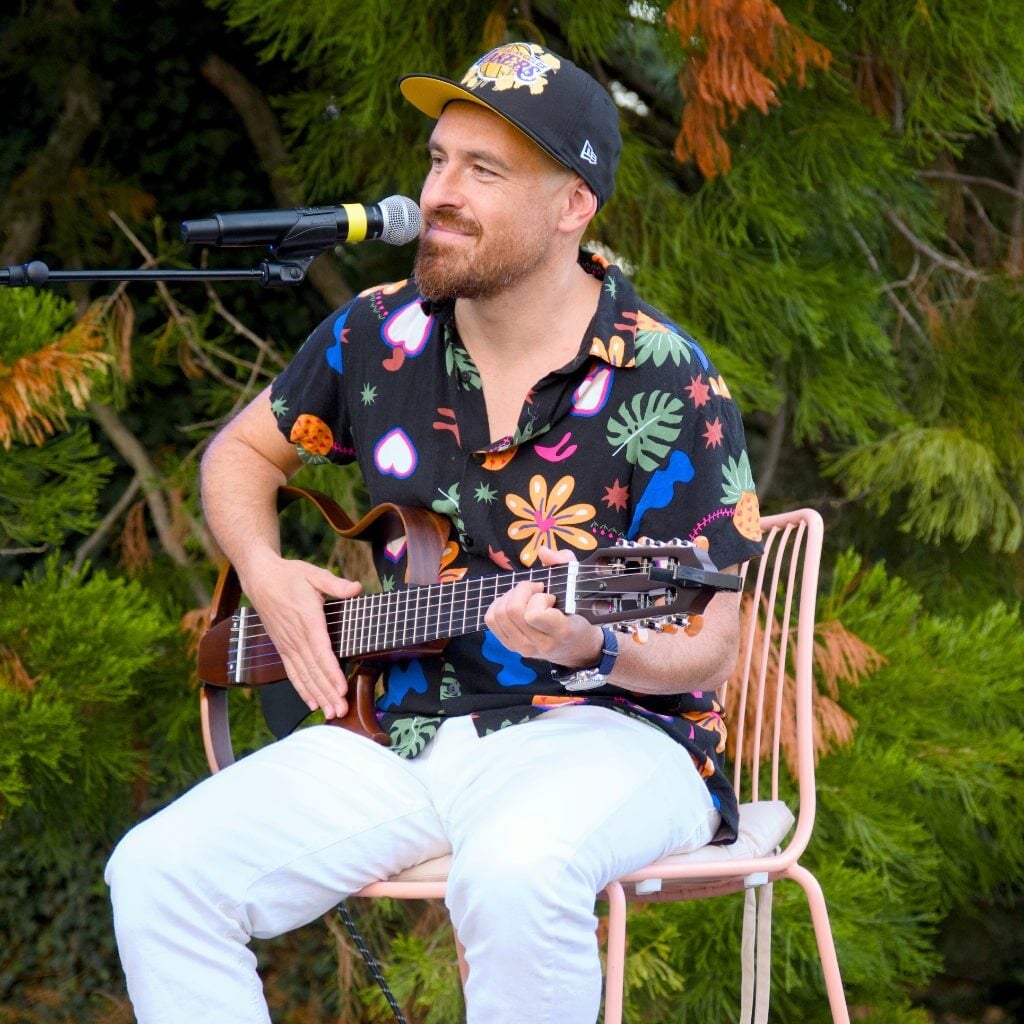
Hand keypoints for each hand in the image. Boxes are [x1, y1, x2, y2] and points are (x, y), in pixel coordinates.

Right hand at [240, 551, 361, 718]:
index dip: (332, 672)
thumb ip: (335, 585)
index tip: (342, 689)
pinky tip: (313, 703)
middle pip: (314, 670)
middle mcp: (296, 637)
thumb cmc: (290, 576)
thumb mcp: (314, 574)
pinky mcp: (282, 648)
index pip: (321, 651)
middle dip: (328, 692)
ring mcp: (287, 645)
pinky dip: (302, 690)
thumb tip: (355, 589)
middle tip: (341, 711)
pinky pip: (292, 673)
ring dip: (318, 696)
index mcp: (307, 619)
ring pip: (303, 676)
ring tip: (331, 713)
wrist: (260, 579)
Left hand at [484, 546, 602, 667]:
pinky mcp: (510, 646)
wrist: (576, 647)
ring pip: (499, 615)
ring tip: (526, 596)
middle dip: (522, 591)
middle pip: (512, 611)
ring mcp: (522, 648)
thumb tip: (543, 551)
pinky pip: (491, 621)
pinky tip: (514, 603)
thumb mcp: (578, 586)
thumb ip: (565, 563)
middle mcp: (539, 644)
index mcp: (560, 632)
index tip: (550, 596)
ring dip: (510, 597)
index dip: (538, 598)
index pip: (533, 615)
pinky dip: (499, 605)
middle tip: (536, 590)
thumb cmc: (577, 615)